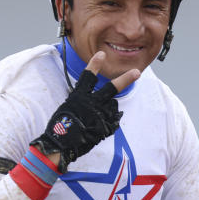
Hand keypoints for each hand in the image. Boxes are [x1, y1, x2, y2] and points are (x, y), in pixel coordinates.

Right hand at [31, 52, 139, 172]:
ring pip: (113, 106)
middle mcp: (92, 103)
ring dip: (109, 109)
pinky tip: (99, 127)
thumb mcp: (68, 107)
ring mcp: (101, 115)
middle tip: (137, 72)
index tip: (101, 54)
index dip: (95, 64)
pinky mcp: (106, 127)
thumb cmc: (61, 127)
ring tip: (95, 119)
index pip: (88, 76)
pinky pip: (114, 119)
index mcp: (79, 96)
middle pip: (112, 88)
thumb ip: (83, 100)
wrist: (61, 145)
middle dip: (126, 79)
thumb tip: (96, 100)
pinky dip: (109, 121)